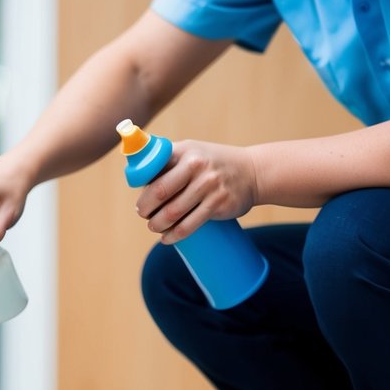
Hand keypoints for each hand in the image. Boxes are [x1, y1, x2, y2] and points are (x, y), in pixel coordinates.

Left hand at [135, 140, 259, 244]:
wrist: (254, 172)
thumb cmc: (213, 163)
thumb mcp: (192, 152)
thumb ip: (167, 160)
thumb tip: (136, 176)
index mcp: (184, 151)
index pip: (153, 168)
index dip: (141, 187)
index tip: (139, 199)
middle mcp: (196, 165)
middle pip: (159, 192)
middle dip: (146, 209)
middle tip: (144, 215)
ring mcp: (208, 185)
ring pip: (172, 212)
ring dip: (157, 224)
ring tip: (154, 227)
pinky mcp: (218, 203)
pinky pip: (189, 225)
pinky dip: (174, 235)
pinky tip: (167, 238)